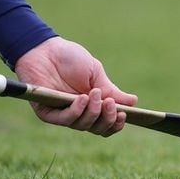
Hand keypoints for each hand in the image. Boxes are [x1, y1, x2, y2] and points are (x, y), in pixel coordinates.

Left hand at [14, 36, 137, 136]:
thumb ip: (112, 91)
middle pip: (98, 129)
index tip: (124, 114)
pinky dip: (77, 111)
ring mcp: (64, 114)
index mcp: (93, 106)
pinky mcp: (47, 113)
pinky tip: (82, 98)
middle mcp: (80, 114)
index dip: (116, 123)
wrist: (45, 49)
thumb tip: (133, 101)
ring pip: (83, 125)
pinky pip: (65, 120)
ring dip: (93, 112)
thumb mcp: (96, 74)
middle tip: (110, 103)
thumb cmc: (71, 59)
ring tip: (95, 94)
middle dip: (108, 118)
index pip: (107, 124)